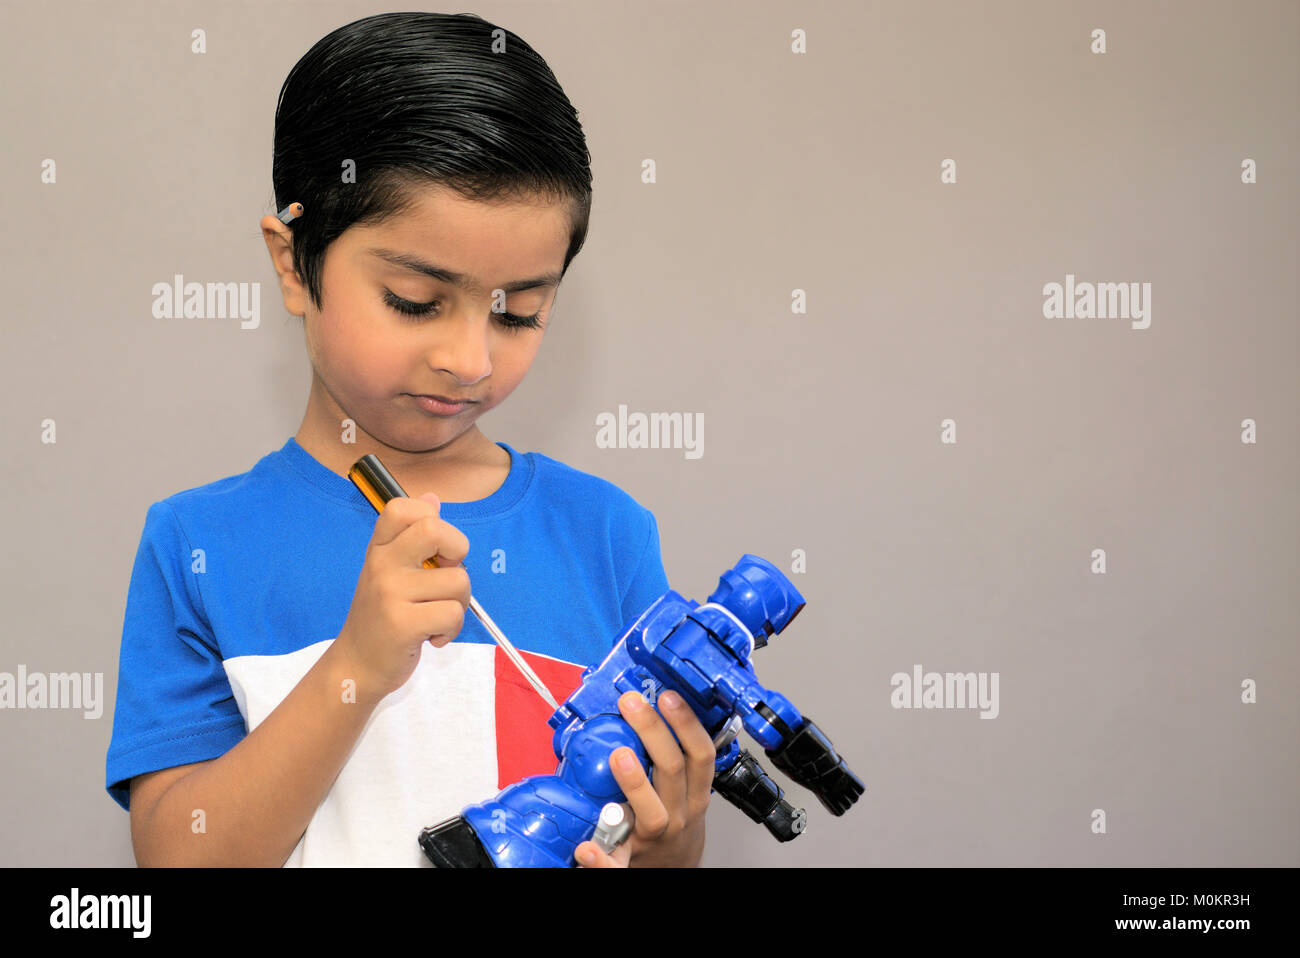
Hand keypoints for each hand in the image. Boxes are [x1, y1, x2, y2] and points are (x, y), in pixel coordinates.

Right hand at [334, 493, 471, 700]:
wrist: (356, 666)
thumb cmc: (381, 617)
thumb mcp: (390, 571)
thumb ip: (411, 536)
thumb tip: (432, 498)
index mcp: (379, 548)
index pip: (404, 507)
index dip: (433, 520)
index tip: (434, 550)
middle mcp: (382, 564)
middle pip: (435, 531)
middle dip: (458, 552)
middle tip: (445, 578)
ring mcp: (390, 593)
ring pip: (458, 581)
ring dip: (458, 605)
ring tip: (434, 618)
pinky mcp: (402, 623)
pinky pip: (453, 614)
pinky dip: (452, 630)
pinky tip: (432, 636)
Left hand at [574, 689, 714, 866]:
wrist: (673, 866)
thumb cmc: (674, 818)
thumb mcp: (685, 787)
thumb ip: (670, 755)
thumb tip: (645, 705)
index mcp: (694, 792)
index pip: (700, 754)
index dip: (687, 723)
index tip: (667, 696)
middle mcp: (679, 813)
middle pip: (673, 770)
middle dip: (653, 732)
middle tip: (632, 703)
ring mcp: (654, 837)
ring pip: (652, 812)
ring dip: (636, 782)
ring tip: (619, 754)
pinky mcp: (629, 860)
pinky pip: (615, 864)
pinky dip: (599, 860)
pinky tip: (585, 848)